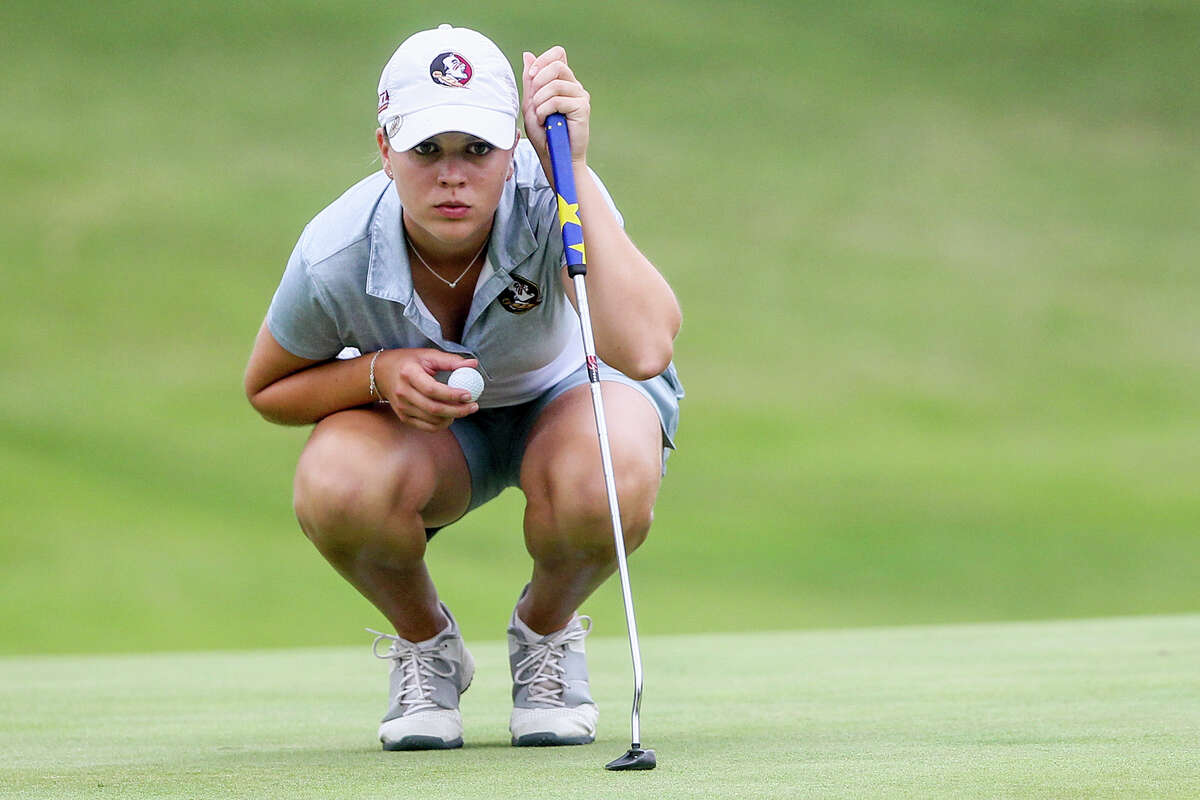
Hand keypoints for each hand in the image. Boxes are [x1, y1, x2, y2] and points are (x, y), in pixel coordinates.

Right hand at [374, 348, 478, 431]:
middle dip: (458, 410)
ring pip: (432, 420)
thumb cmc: (408, 362)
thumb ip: (451, 360)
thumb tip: (473, 365)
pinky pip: (426, 427)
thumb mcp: (427, 355)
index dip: (452, 394)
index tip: (469, 395)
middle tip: (473, 406)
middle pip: (434, 408)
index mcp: (408, 374)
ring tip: (463, 409)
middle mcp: (403, 392)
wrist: (381, 373)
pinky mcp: (403, 417)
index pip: (432, 389)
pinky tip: (450, 416)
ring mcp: (402, 407)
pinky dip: (442, 424)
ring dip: (452, 417)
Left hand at [522, 46, 589, 165]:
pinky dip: (545, 111)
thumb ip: (530, 81)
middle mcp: (574, 86)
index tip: (531, 75)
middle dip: (538, 80)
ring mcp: (580, 96)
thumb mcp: (531, 104)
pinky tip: (546, 122)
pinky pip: (558, 100)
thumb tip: (528, 55)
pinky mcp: (582, 108)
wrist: (554, 157)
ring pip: (555, 84)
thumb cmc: (544, 134)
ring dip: (540, 101)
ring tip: (540, 117)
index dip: (543, 60)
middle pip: (556, 64)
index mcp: (563, 81)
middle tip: (534, 101)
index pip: (558, 54)